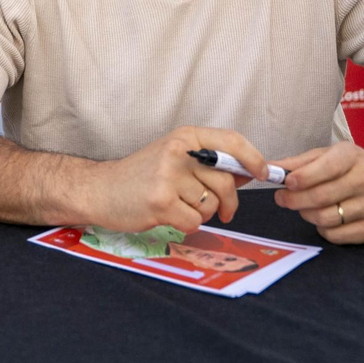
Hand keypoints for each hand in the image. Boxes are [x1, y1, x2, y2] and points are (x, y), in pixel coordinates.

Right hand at [84, 126, 268, 233]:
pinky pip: (194, 222)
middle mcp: (177, 151)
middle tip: (223, 211)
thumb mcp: (174, 156)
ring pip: (211, 205)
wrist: (99, 189)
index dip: (253, 158)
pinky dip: (186, 225)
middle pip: (226, 181)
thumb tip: (248, 172)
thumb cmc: (140, 175)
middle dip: (229, 202)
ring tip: (179, 206)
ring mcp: (168, 176)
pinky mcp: (160, 202)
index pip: (231, 141)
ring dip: (201, 213)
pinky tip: (168, 216)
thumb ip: (208, 161)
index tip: (263, 173)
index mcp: (184, 136)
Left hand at [273, 144, 363, 243]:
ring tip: (304, 207)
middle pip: (322, 197)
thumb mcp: (327, 155)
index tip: (285, 183)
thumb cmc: (350, 167)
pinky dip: (322, 230)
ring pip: (327, 218)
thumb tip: (270, 168)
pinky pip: (337, 236)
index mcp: (352, 156)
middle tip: (282, 199)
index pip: (325, 168)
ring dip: (307, 215)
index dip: (302, 178)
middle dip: (295, 200)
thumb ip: (298, 163)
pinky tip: (322, 220)